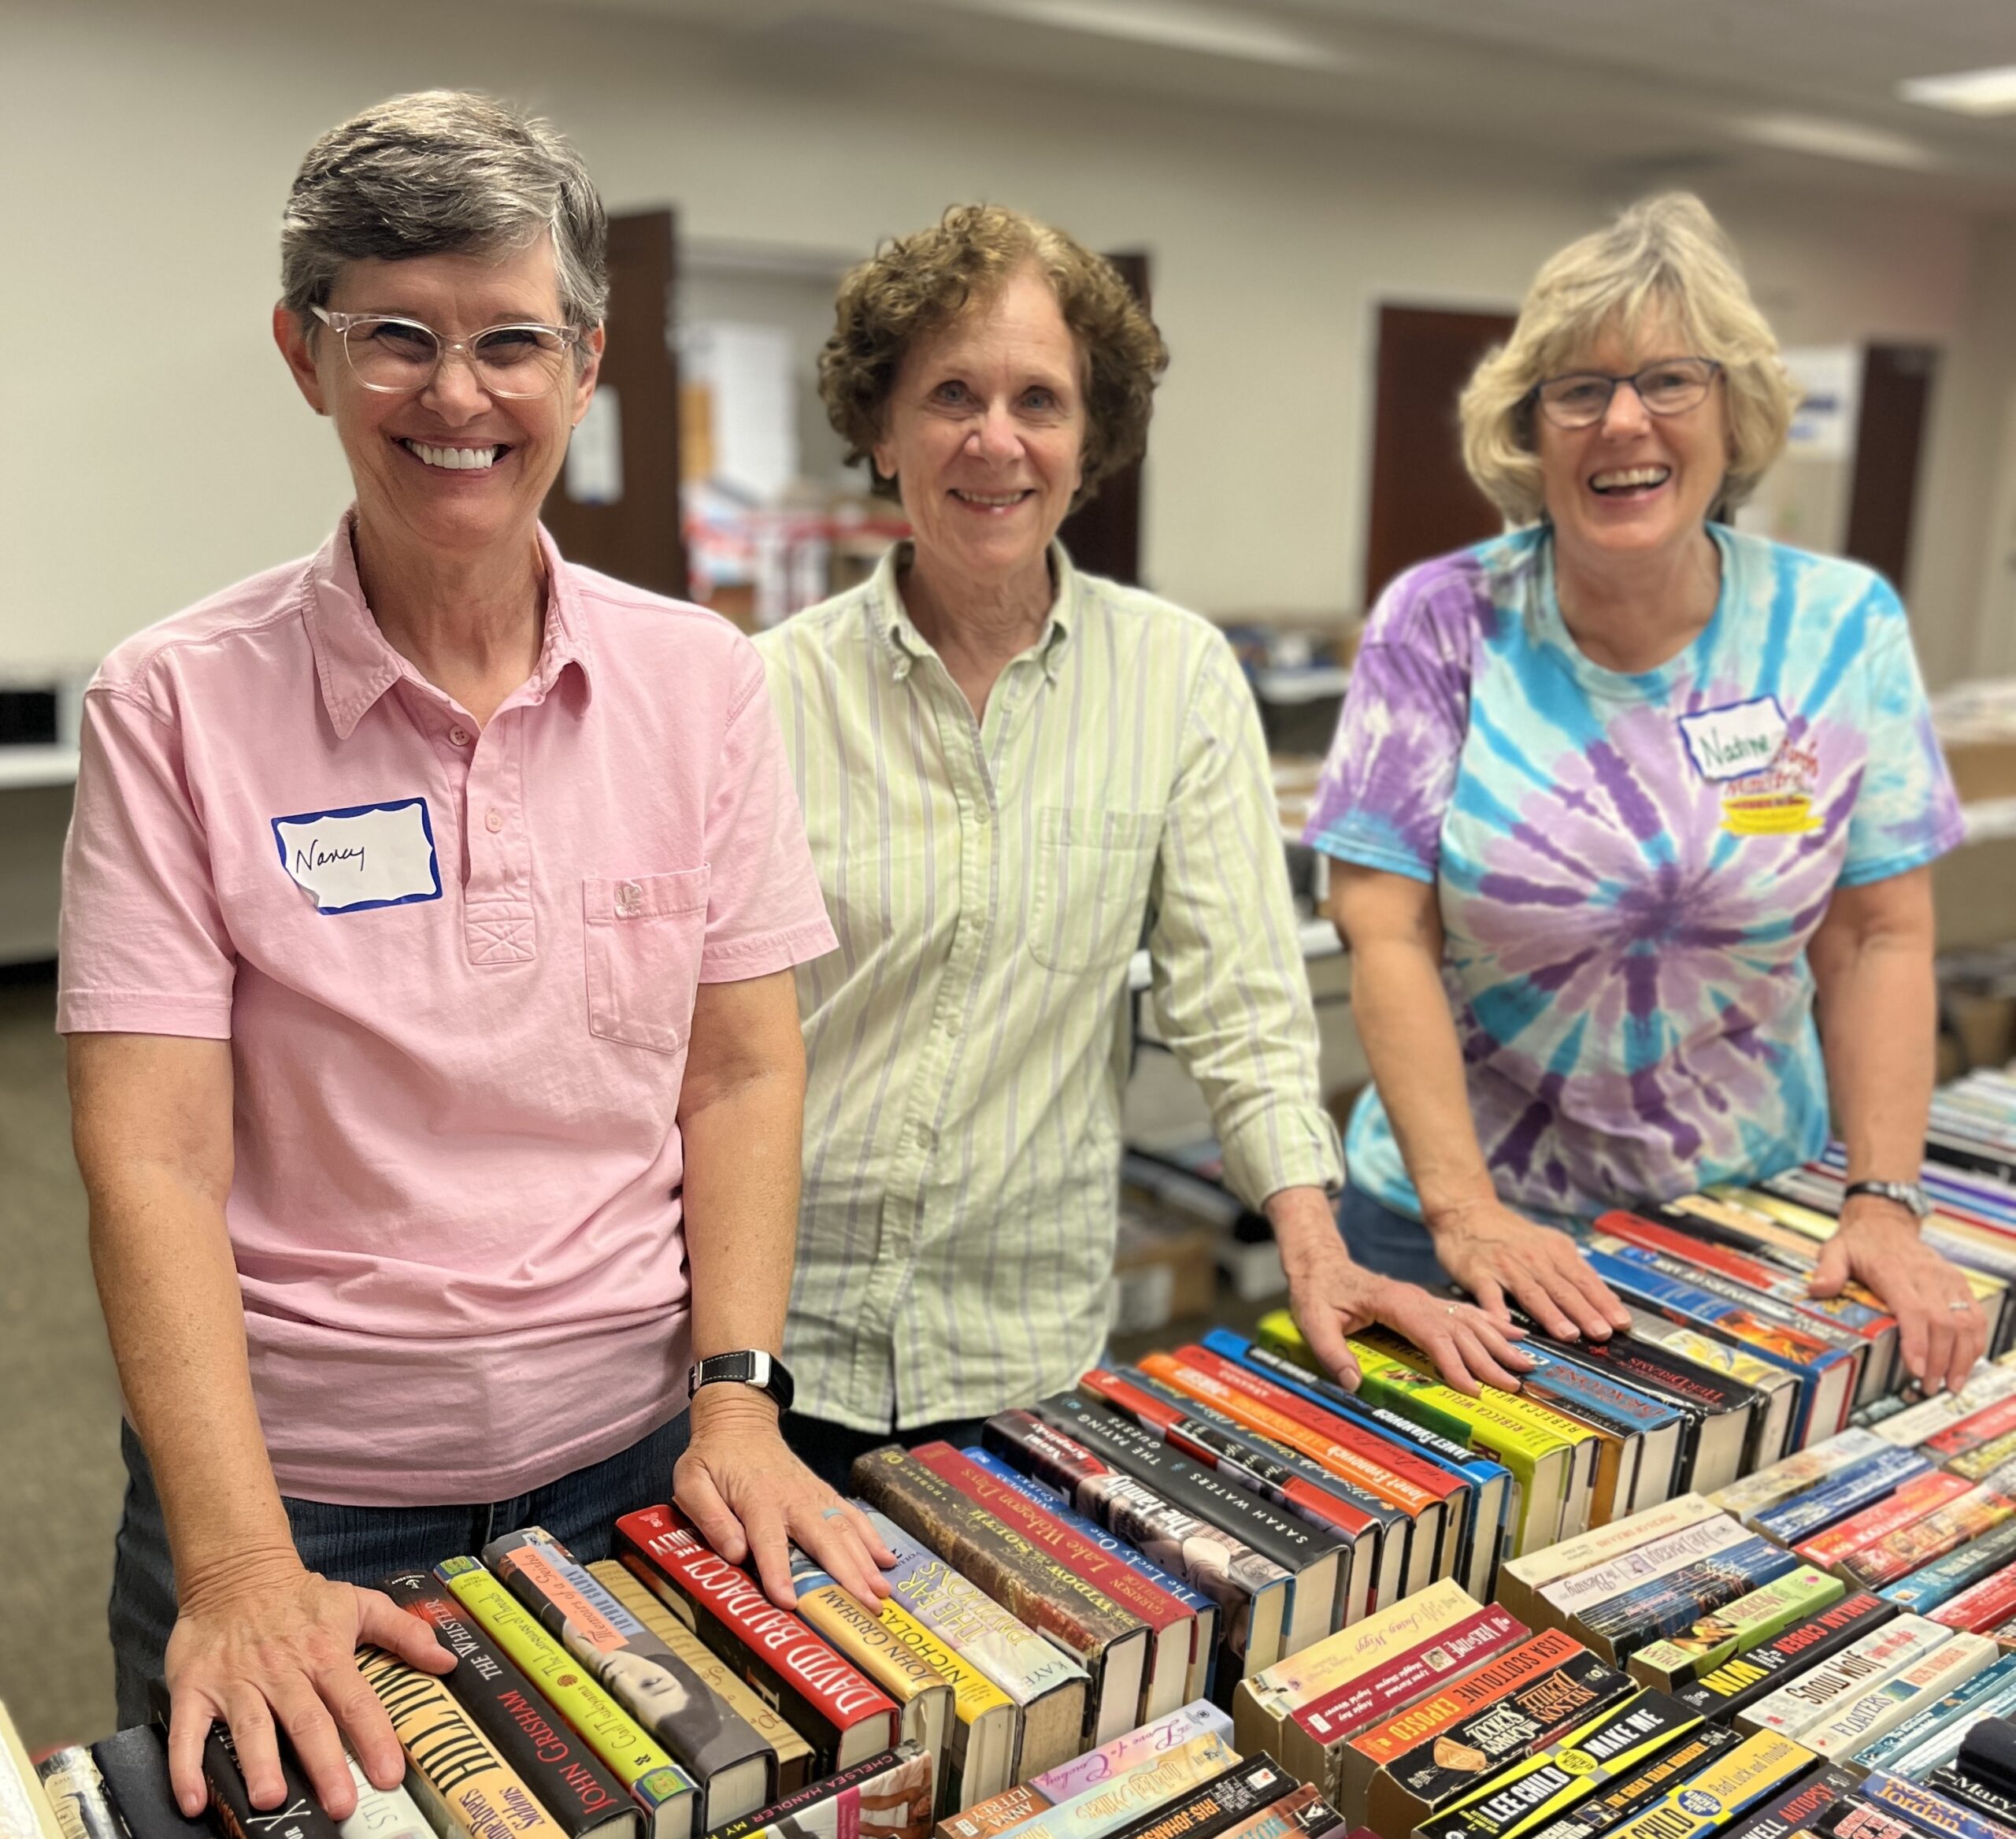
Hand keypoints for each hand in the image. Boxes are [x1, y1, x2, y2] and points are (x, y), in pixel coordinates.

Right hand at [164, 1547, 450, 1819]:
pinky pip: (187, 1731)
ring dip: (260, 1764)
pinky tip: (192, 1800)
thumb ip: (404, 1633)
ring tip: (272, 1799)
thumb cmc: (302, 1599)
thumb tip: (446, 1660)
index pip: (356, 1700)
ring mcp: (236, 1682)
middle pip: (308, 1721)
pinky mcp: (194, 1688)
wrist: (236, 1572)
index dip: (375, 1737)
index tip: (391, 1774)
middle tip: (340, 1805)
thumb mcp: (359, 1604)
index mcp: (325, 1655)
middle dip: (325, 1764)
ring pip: (250, 1727)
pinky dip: (185, 1767)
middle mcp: (283, 1672)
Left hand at [675, 1389, 894, 1610]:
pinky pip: (852, 1515)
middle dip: (846, 1574)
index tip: (790, 1601)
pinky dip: (872, 1537)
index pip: (769, 1540)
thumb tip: (735, 1553)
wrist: (740, 1422)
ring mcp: (813, 1494)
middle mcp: (793, 1498)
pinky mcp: (823, 1493)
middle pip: (823, 1539)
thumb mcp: (692, 1481)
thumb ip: (709, 1517)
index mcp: (757, 1499)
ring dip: (865, 1562)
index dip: (779, 1572)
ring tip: (882, 1592)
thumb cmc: (713, 1458)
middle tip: (865, 1606)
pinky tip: (886, 1560)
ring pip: (845, 1530)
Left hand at [1275, 1200, 1531, 1396]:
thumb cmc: (1317, 1294)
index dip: (1454, 1362)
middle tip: (1515, 1384)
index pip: (1432, 1334)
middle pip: (1459, 1331)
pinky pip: (1464, 1312)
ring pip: (1468, 1321)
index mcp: (1394, 1302)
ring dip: (1499, 1342)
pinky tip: (1513, 1332)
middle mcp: (1416, 1299)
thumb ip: (1331, 1352)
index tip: (1474, 1388)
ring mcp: (1424, 1299)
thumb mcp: (1313, 1321)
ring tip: (1526, 1362)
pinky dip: (1492, 1323)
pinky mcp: (1426, 1302)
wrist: (1321, 1264)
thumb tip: (1353, 1383)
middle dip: (1488, 1359)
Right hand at [1428, 1197, 1633, 1342]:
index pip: (1585, 1280)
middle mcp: (1534, 1258)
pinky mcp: (1478, 1272)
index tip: (1621, 1323)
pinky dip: (1497, 1309)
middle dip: (1585, 1312)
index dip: (1604, 1302)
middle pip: (1563, 1289)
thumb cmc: (1513, 1235)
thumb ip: (1574, 1271)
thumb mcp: (1549, 1244)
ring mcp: (1505, 1266)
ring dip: (1551, 1314)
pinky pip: (1489, 1293)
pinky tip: (1506, 1325)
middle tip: (1603, 1333)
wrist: (1468, 1212)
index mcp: (1555, 1251)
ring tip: (1568, 1334)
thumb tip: (1609, 1299)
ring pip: (1532, 1293)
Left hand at [1812, 1198, 1984, 1395]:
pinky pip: (1976, 1315)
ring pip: (1966, 1321)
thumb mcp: (1836, 1250)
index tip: (1917, 1369)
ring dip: (1963, 1357)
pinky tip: (1965, 1363)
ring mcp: (1947, 1279)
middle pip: (1944, 1323)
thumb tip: (1818, 1289)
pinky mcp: (1959, 1284)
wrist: (1885, 1222)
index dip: (1918, 1342)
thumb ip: (1828, 1270)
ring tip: (1952, 1384)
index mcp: (1894, 1270)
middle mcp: (1926, 1274)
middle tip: (1931, 1388)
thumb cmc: (1860, 1243)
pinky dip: (1975, 1342)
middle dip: (1941, 1360)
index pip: (1914, 1310)